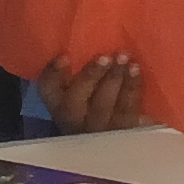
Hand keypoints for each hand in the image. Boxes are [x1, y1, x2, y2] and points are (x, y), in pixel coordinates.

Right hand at [37, 54, 151, 136]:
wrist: (134, 143)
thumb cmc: (113, 106)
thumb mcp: (94, 92)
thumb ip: (89, 75)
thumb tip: (96, 40)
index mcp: (62, 109)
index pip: (47, 92)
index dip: (51, 75)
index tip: (64, 55)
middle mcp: (76, 122)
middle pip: (72, 104)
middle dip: (87, 78)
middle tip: (104, 57)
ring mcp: (100, 132)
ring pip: (101, 106)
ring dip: (112, 79)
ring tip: (124, 57)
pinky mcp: (125, 134)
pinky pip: (127, 109)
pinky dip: (132, 87)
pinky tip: (136, 70)